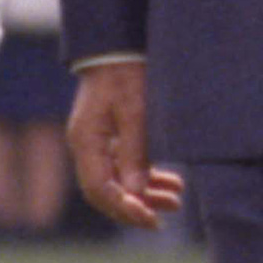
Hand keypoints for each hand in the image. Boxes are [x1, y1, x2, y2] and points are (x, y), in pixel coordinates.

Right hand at [66, 60, 184, 228]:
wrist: (117, 44)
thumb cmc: (126, 72)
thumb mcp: (135, 111)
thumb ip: (135, 153)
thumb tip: (136, 193)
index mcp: (86, 142)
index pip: (101, 190)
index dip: (127, 208)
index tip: (153, 218)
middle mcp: (85, 146)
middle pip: (106, 191)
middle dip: (136, 206)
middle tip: (166, 216)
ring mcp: (95, 141)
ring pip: (117, 181)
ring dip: (145, 193)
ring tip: (177, 199)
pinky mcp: (107, 135)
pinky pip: (122, 166)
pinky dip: (145, 176)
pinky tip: (169, 181)